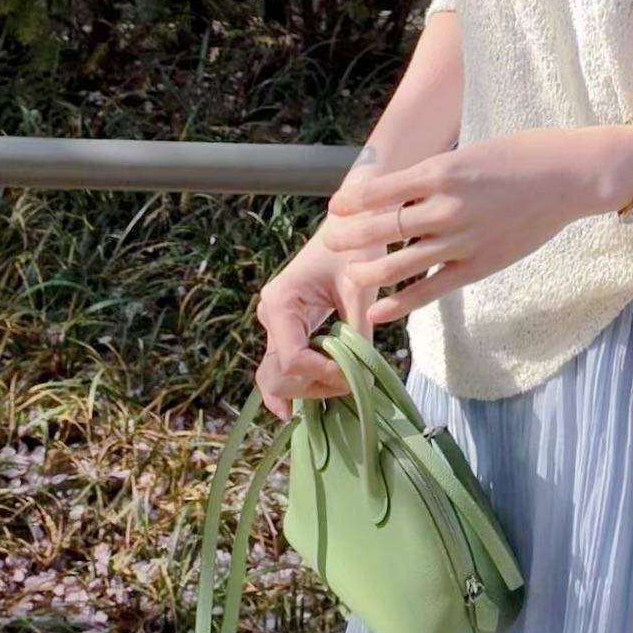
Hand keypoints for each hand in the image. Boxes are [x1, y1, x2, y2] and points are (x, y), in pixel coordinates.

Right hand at [253, 232, 380, 421]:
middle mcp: (270, 316)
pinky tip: (303, 407)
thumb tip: (362, 376)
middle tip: (352, 384)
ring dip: (310, 390)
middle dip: (315, 387)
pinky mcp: (288, 329)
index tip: (354, 374)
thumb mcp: (360, 289)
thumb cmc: (356, 248)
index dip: (323, 375)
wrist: (351, 225)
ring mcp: (276, 325)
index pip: (293, 360)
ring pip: (279, 376)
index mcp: (281, 303)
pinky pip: (286, 365)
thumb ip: (359, 332)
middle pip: (280, 375)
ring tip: (344, 387)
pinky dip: (298, 385)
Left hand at [318, 124, 632, 327]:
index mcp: (440, 171)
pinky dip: (401, 302)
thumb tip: (400, 191)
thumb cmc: (522, 155)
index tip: (335, 206)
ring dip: (368, 270)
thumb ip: (435, 176)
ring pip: (400, 263)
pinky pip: (431, 288)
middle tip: (328, 241)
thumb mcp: (469, 154)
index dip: (353, 201)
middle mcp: (445, 206)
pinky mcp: (478, 265)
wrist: (569, 175)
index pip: (381, 190)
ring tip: (347, 275)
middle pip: (383, 227)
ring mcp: (462, 239)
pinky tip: (378, 311)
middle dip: (351, 236)